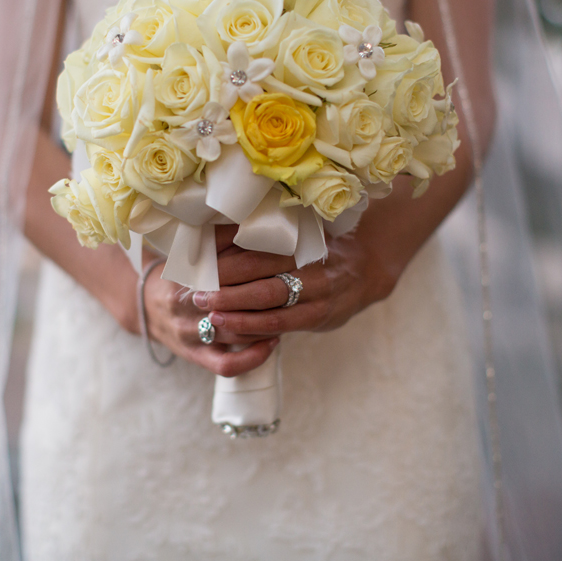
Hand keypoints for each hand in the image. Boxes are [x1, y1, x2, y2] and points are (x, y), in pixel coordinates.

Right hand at [140, 250, 279, 376]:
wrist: (146, 306)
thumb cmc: (177, 275)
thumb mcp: (189, 252)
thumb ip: (217, 239)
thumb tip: (249, 222)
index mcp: (183, 277)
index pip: (227, 272)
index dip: (259, 265)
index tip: (285, 259)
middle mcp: (184, 308)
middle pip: (233, 304)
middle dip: (266, 296)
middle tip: (293, 285)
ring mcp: (189, 335)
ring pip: (235, 333)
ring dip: (265, 323)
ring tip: (288, 311)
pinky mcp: (195, 356)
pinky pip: (226, 364)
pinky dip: (253, 357)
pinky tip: (273, 342)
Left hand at [192, 224, 403, 338]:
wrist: (367, 271)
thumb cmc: (323, 250)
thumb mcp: (303, 235)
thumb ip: (271, 238)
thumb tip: (219, 233)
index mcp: (300, 238)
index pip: (256, 244)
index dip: (226, 253)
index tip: (199, 259)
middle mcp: (308, 262)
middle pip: (257, 269)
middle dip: (223, 280)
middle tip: (194, 288)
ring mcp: (316, 290)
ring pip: (267, 299)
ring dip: (233, 306)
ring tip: (205, 310)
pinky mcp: (318, 316)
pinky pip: (280, 323)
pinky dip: (252, 326)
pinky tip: (230, 326)